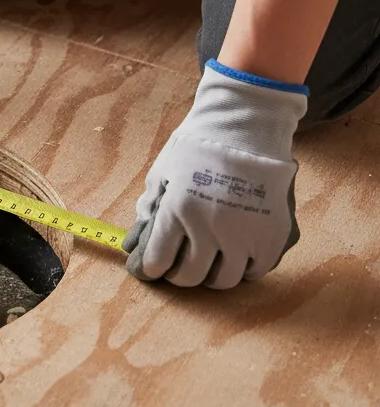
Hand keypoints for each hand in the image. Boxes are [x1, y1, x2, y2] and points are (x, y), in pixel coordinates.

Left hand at [122, 60, 308, 288]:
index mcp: (177, 211)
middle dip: (178, 275)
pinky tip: (236, 252)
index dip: (151, 269)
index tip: (153, 267)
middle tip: (179, 264)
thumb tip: (133, 245)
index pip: (157, 262)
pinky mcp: (274, 236)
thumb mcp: (162, 174)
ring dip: (210, 274)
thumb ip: (148, 211)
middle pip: (190, 277)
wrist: (247, 125)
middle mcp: (210, 228)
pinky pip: (255, 271)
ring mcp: (246, 234)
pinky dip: (242, 267)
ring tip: (208, 259)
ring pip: (224, 280)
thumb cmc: (197, 148)